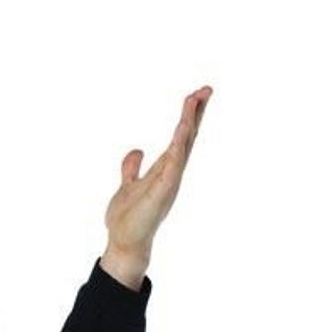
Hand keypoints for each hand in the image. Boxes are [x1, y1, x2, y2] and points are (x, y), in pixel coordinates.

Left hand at [102, 85, 212, 273]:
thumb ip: (132, 168)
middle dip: (196, 113)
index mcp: (164, 169)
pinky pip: (173, 163)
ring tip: (196, 98)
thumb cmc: (128, 219)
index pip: (180, 138)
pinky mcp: (163, 191)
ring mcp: (169, 181)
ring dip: (189, 122)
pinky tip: (183, 128)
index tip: (197, 95)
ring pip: (183, 145)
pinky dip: (179, 145)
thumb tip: (136, 150)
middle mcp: (171, 173)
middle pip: (187, 137)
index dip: (189, 117)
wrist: (124, 243)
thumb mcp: (128, 185)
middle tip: (207, 89)